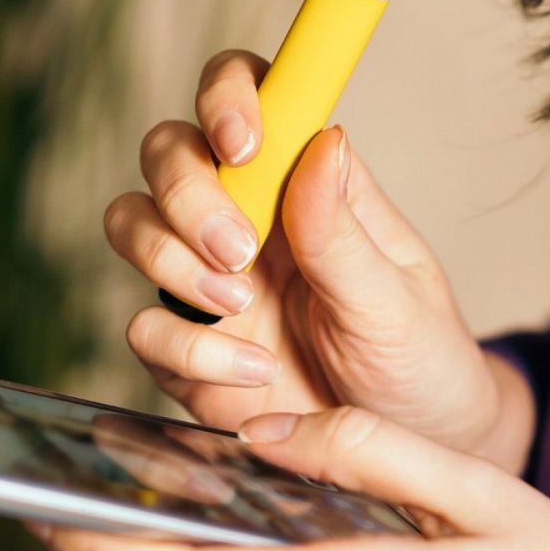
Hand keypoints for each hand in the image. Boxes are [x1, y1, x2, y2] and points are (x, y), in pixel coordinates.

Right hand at [104, 49, 533, 470]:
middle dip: (188, 192)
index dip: (227, 95)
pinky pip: (143, 328)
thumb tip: (323, 140)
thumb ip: (344, 233)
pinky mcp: (186, 350)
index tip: (242, 142)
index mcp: (306, 184)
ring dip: (170, 259)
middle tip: (239, 251)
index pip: (251, 94)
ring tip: (239, 307)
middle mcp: (247, 218)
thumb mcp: (398, 302)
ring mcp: (208, 281)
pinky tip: (253, 375)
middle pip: (169, 151)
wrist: (408, 456)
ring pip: (132, 222)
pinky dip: (188, 350)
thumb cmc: (418, 362)